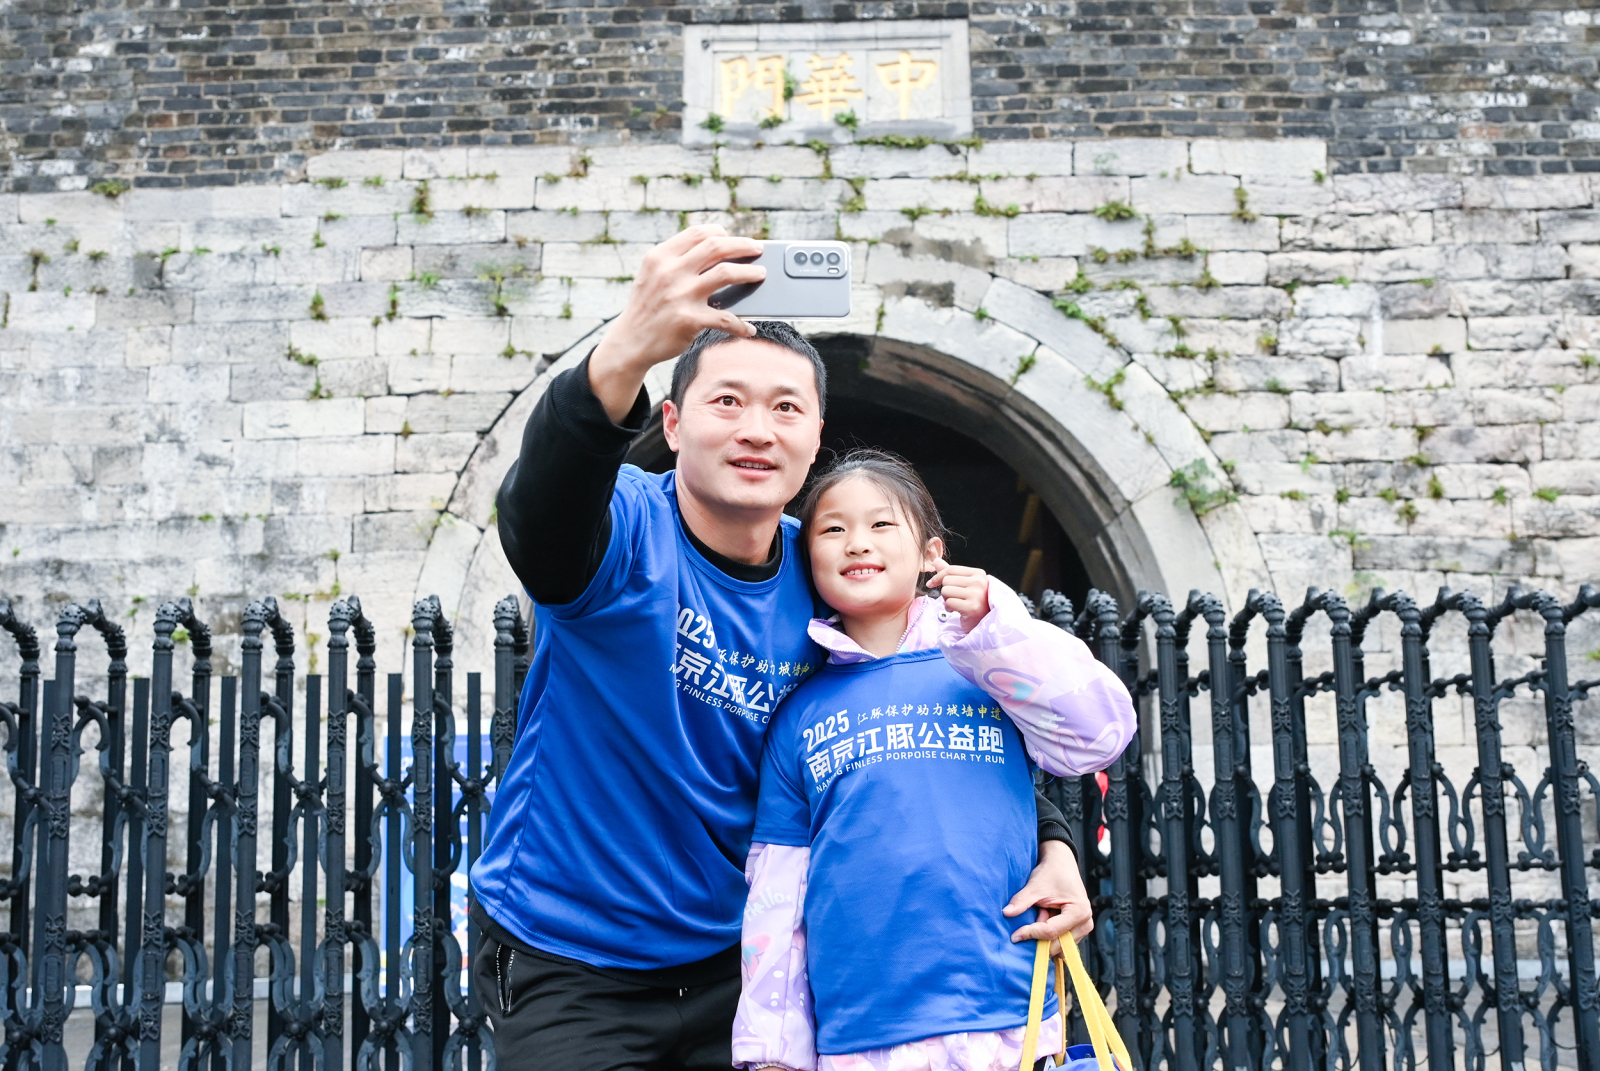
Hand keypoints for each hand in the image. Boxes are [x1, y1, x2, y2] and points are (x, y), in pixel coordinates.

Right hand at [588, 225, 765, 420]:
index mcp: (660, 256)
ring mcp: (680, 295)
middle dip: (742, 245)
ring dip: (749, 273)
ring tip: (760, 274)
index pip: (697, 233)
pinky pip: (726, 318)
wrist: (631, 342)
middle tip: (758, 248)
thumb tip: (719, 252)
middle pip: (716, 246)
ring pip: (726, 273)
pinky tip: (748, 329)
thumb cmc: (647, 307)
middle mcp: (670, 272)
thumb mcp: (652, 275)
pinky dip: (741, 325)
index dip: (720, 232)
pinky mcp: (689, 320)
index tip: (732, 237)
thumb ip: (676, 261)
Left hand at [927, 558, 989, 632]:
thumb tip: (935, 560)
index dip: (937, 577)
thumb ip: (950, 572)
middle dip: (946, 591)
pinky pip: (949, 603)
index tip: (931, 584)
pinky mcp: (972, 608)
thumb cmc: (972, 601)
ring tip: (957, 604)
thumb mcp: (964, 584)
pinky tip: (958, 611)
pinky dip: (949, 608)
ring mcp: (976, 595)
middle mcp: (979, 582)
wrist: (984, 621)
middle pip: (946, 580)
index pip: (950, 570)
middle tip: (956, 598)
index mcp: (979, 574)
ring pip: (946, 591)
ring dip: (947, 600)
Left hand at [1004, 839, 1094, 942]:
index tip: (1015, 936)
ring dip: (1045, 936)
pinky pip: (1061, 942)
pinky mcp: (1079, 929)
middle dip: (1040, 938)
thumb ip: (1021, 901)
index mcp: (1078, 911)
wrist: (1061, 864)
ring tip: (1041, 913)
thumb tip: (1006, 913)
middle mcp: (1085, 922)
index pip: (1051, 932)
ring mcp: (1084, 927)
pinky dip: (1049, 934)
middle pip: (1058, 944)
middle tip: (1029, 921)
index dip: (1031, 934)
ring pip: (1060, 946)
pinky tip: (1045, 917)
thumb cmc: (1051, 873)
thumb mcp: (1035, 886)